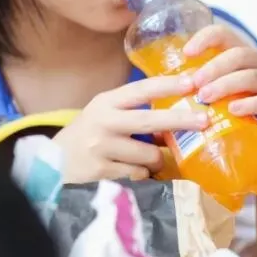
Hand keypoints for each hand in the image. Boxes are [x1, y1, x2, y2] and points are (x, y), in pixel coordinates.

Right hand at [53, 75, 209, 183]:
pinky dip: (142, 174)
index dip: (168, 85)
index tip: (192, 82)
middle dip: (180, 120)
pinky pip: (137, 174)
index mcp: (106, 102)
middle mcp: (103, 121)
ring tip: (154, 159)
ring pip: (147, 153)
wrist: (51, 165)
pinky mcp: (100, 172)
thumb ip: (133, 110)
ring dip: (157, 158)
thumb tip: (180, 109)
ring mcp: (100, 148)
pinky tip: (133, 173)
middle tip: (205, 120)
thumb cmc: (87, 136)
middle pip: (149, 120)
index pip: (141, 89)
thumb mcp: (105, 115)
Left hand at [183, 24, 256, 146]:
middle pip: (239, 53)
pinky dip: (249, 103)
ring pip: (252, 76)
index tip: (186, 53)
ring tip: (206, 98)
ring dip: (226, 84)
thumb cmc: (232, 119)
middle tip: (194, 84)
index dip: (205, 38)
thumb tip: (154, 93)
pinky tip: (233, 110)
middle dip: (214, 67)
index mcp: (241, 56)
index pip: (225, 34)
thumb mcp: (213, 99)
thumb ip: (191, 91)